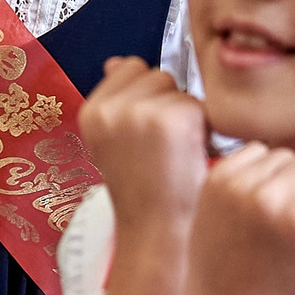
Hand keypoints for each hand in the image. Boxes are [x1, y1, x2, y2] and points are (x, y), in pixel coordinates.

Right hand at [79, 56, 209, 241]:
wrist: (157, 232)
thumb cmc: (143, 194)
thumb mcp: (115, 143)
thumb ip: (116, 100)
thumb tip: (115, 62)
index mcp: (92, 112)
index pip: (129, 68)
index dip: (146, 97)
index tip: (147, 132)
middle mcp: (110, 109)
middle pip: (157, 75)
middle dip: (167, 104)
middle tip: (164, 147)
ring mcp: (140, 112)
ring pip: (180, 89)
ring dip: (186, 116)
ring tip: (176, 153)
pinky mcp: (173, 118)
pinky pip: (200, 106)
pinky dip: (203, 131)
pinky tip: (189, 158)